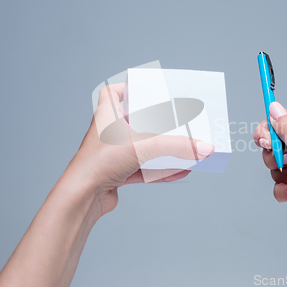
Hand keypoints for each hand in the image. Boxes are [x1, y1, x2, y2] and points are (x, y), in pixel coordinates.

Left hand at [66, 83, 214, 215]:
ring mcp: (113, 153)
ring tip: (185, 149)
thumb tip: (204, 148)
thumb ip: (177, 146)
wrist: (82, 198)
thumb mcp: (144, 147)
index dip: (128, 88)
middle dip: (156, 122)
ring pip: (142, 146)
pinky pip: (144, 168)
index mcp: (107, 114)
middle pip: (135, 121)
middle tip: (176, 119)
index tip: (146, 89)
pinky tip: (180, 171)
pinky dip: (161, 170)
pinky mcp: (118, 173)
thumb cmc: (100, 162)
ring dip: (163, 149)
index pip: (113, 92)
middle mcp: (108, 132)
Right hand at [253, 102, 286, 236]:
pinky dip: (286, 191)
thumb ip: (284, 125)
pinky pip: (282, 186)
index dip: (267, 133)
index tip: (265, 143)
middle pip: (273, 147)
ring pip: (275, 168)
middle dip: (274, 158)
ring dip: (282, 177)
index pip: (277, 122)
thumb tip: (273, 106)